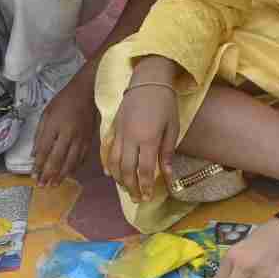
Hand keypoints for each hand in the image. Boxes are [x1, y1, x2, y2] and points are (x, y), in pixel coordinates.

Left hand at [31, 81, 97, 186]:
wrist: (86, 94)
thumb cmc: (63, 102)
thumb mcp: (45, 114)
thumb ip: (39, 135)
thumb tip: (33, 154)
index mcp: (55, 126)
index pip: (44, 150)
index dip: (38, 165)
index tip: (33, 176)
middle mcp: (68, 135)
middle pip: (57, 160)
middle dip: (48, 175)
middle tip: (42, 186)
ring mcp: (80, 139)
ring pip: (70, 163)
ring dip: (61, 176)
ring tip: (53, 185)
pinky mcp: (89, 141)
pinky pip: (81, 159)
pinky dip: (74, 169)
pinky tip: (68, 175)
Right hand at [108, 80, 180, 200]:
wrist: (149, 79)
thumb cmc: (165, 103)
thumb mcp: (172, 128)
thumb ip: (167, 153)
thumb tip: (167, 176)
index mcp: (149, 138)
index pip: (144, 170)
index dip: (145, 186)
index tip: (147, 197)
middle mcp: (131, 137)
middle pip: (127, 169)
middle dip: (131, 187)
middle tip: (136, 198)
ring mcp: (119, 132)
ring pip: (114, 162)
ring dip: (119, 178)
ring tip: (126, 188)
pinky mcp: (113, 127)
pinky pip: (107, 149)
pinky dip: (106, 163)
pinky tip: (109, 173)